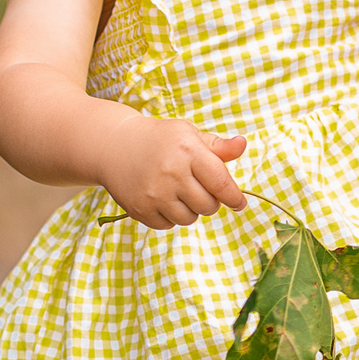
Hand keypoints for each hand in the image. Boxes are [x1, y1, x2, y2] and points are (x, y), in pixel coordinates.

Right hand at [101, 116, 246, 229]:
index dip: (235, 198)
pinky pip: (169, 225)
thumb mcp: (189, 135)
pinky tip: (162, 198)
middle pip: (209, 206)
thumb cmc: (161, 140)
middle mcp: (171, 172)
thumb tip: (242, 145)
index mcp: (188, 150)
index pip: (221, 184)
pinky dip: (171, 216)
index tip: (240, 203)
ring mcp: (154, 193)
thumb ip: (218, 146)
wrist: (115, 146)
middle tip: (198, 187)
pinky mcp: (140, 210)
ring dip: (190, 209)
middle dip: (210, 200)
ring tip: (178, 191)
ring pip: (190, 218)